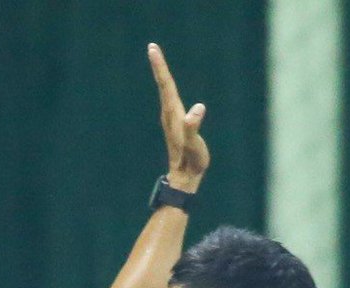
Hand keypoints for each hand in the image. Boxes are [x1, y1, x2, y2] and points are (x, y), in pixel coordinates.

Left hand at [149, 43, 208, 190]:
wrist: (184, 178)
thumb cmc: (191, 162)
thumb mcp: (194, 146)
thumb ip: (193, 127)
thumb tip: (197, 109)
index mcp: (174, 114)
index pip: (166, 85)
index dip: (160, 67)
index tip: (153, 49)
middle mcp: (169, 114)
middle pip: (163, 85)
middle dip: (159, 66)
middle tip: (152, 47)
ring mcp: (171, 119)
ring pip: (165, 91)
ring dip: (161, 74)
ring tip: (157, 59)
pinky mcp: (175, 123)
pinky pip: (170, 98)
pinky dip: (167, 86)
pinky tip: (168, 85)